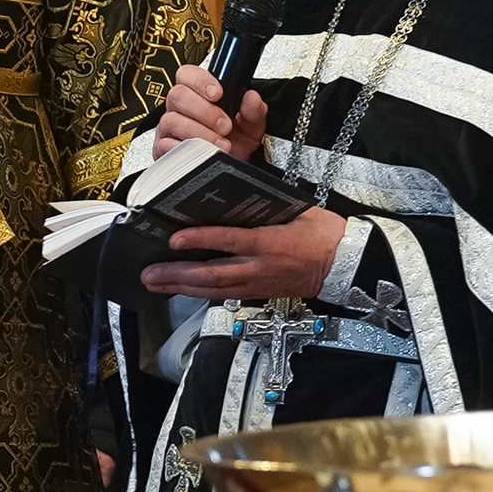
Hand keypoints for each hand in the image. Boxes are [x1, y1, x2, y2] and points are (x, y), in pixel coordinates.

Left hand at [139, 207, 347, 301]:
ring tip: (154, 283)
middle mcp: (259, 268)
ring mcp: (257, 283)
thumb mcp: (293, 210)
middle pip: (212, 274)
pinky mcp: (258, 292)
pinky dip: (199, 292)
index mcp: (269, 242)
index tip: (175, 239)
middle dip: (177, 275)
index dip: (201, 240)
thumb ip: (261, 207)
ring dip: (181, 287)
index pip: (229, 241)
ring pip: (213, 289)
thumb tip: (230, 197)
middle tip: (149, 273)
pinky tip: (181, 289)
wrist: (343, 263)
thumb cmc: (321, 232)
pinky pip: (223, 294)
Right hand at [150, 64, 268, 160]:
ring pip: (172, 120)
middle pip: (178, 95)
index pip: (187, 74)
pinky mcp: (163, 149)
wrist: (229, 167)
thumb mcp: (250, 125)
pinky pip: (166, 145)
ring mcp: (169, 128)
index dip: (200, 81)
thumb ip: (253, 110)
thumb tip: (252, 98)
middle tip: (224, 125)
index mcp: (196, 93)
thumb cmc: (235, 141)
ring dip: (199, 132)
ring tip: (220, 143)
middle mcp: (179, 107)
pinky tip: (203, 152)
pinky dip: (186, 149)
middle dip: (204, 111)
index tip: (218, 94)